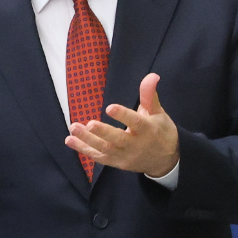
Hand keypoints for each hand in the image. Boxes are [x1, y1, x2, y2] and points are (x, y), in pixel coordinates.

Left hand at [65, 73, 179, 178]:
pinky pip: (99, 157)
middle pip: (117, 139)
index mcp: (147, 130)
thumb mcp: (158, 113)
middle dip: (102, 132)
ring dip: (87, 140)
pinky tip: (71, 140)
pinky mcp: (116, 163)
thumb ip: (149, 95)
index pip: (135, 122)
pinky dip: (84, 150)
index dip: (123, 115)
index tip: (109, 107)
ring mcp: (125, 156)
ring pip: (105, 149)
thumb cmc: (161, 132)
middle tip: (89, 124)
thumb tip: (152, 75)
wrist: (166, 161)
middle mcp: (135, 145)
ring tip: (73, 128)